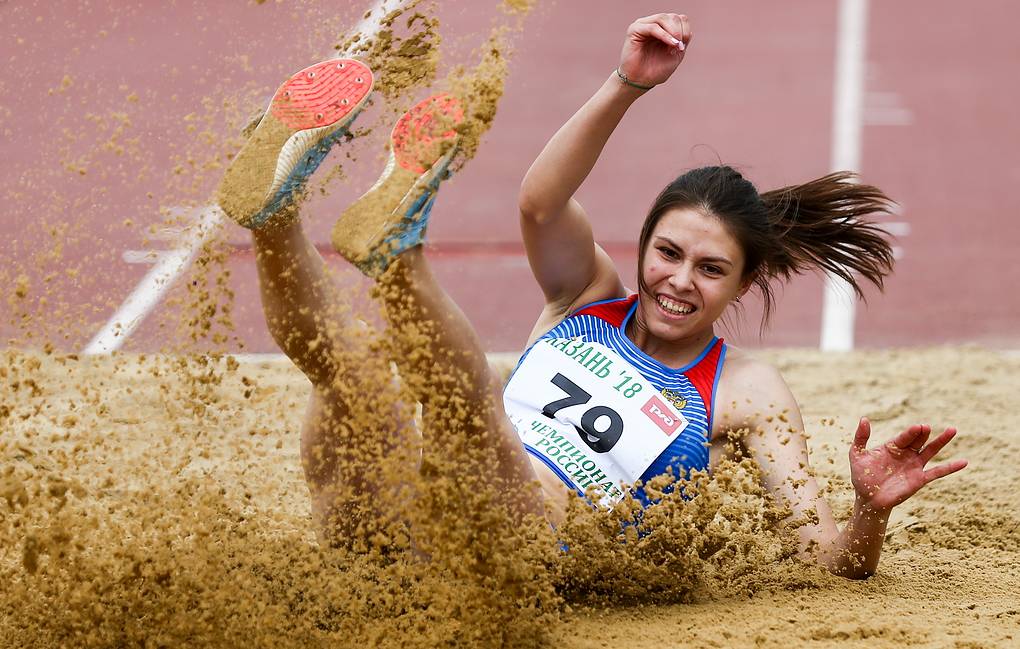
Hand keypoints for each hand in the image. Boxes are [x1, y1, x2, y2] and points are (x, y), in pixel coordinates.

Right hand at [618, 13, 691, 87]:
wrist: (639, 82)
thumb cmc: (655, 70)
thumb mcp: (675, 55)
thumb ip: (683, 41)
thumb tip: (688, 31)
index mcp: (663, 28)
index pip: (679, 18)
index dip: (685, 29)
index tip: (683, 47)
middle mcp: (653, 23)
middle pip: (672, 16)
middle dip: (679, 31)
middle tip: (679, 46)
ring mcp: (643, 25)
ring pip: (662, 18)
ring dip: (673, 31)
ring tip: (675, 45)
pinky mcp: (634, 30)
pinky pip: (652, 27)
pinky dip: (664, 35)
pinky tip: (670, 44)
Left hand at [849, 418, 967, 511]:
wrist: (868, 499)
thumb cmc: (862, 476)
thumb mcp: (857, 455)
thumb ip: (860, 437)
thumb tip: (864, 419)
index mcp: (892, 446)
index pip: (904, 436)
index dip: (911, 432)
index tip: (918, 427)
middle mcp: (906, 454)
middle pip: (918, 440)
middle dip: (923, 434)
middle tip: (927, 427)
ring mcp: (914, 466)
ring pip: (931, 451)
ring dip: (941, 441)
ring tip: (952, 429)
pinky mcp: (920, 479)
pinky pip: (938, 472)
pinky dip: (951, 467)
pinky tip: (964, 462)